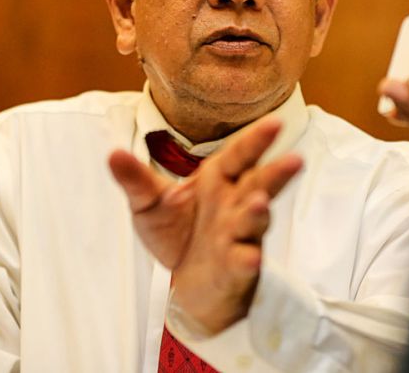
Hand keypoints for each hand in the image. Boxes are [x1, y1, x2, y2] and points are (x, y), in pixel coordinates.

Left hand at [108, 117, 302, 332]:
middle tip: (295, 160)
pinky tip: (248, 257)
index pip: (239, 156)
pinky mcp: (235, 268)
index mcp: (217, 181)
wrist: (185, 284)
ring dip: (258, 213)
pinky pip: (243, 262)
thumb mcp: (149, 204)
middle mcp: (234, 205)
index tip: (275, 123)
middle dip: (276, 173)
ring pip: (254, 221)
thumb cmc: (177, 234)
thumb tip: (112, 153)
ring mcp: (238, 236)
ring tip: (261, 203)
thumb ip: (135, 180)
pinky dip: (246, 259)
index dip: (256, 140)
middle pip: (259, 184)